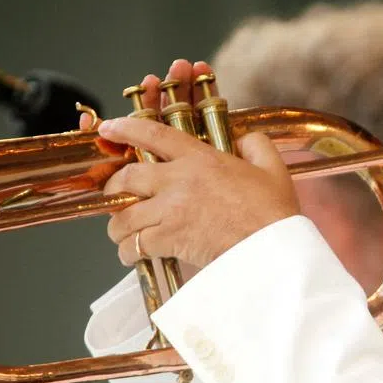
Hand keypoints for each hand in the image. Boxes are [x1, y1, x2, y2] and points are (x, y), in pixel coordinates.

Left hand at [99, 59, 300, 268]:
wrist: (271, 248)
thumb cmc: (273, 212)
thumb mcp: (271, 168)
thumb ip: (256, 145)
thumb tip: (245, 140)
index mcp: (201, 158)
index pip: (154, 135)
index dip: (126, 128)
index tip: (109, 129)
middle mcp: (179, 180)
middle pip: (127, 177)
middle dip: (114, 188)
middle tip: (115, 195)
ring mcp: (171, 210)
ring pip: (124, 215)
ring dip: (119, 226)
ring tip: (123, 233)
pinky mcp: (169, 238)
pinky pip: (134, 244)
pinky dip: (129, 251)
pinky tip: (133, 254)